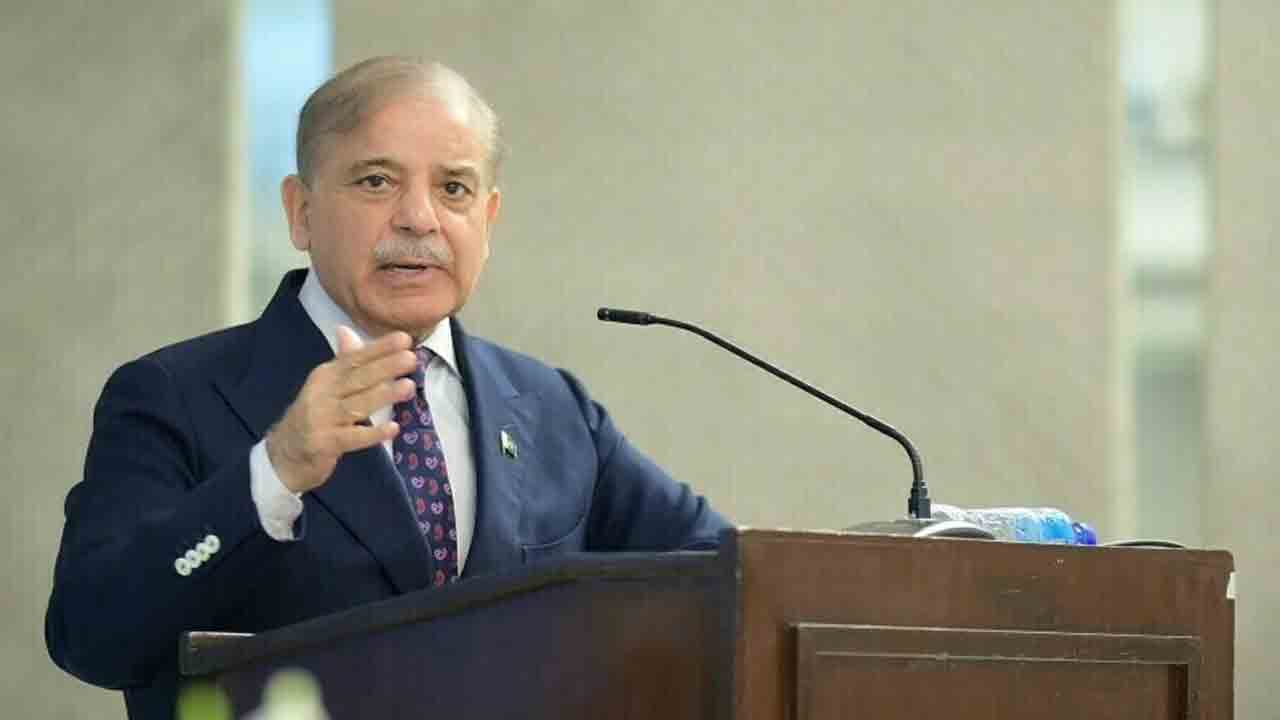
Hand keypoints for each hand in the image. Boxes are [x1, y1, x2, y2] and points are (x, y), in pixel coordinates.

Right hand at [265, 326, 416, 492]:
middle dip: (385, 367)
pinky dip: (372, 433)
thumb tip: (346, 330)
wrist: (285, 454)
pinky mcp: (324, 444)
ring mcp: (322, 419)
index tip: (404, 339)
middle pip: (357, 378)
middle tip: (411, 358)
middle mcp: (322, 394)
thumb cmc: (314, 416)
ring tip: (409, 386)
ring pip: (356, 405)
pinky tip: (393, 428)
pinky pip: (352, 437)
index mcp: (325, 376)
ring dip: (383, 395)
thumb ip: (342, 362)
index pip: (353, 358)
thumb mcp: (325, 387)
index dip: (378, 348)